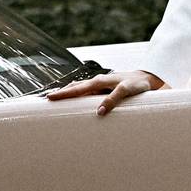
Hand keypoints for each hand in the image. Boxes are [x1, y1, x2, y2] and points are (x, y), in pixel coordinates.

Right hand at [45, 69, 164, 115]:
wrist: (147, 79)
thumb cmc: (138, 84)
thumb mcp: (127, 91)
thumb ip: (114, 100)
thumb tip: (99, 112)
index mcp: (100, 81)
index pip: (77, 89)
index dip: (62, 94)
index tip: (48, 98)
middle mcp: (97, 82)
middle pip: (74, 88)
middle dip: (59, 94)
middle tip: (43, 101)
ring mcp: (99, 85)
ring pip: (79, 89)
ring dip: (67, 94)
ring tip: (53, 102)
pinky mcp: (103, 89)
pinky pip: (86, 93)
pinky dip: (77, 96)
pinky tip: (72, 103)